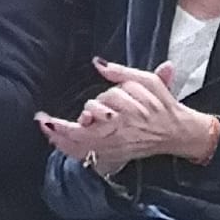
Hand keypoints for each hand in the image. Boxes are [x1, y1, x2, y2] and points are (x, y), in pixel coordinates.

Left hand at [36, 59, 216, 173]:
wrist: (176, 132)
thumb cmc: (162, 105)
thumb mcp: (147, 82)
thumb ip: (121, 73)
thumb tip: (98, 64)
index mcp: (130, 114)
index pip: (104, 111)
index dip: (91, 111)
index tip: (78, 112)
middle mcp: (119, 133)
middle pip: (86, 134)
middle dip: (64, 129)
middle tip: (43, 120)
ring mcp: (114, 147)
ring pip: (83, 146)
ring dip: (62, 138)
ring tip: (45, 126)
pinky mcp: (111, 154)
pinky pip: (85, 154)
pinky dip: (69, 148)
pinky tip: (54, 139)